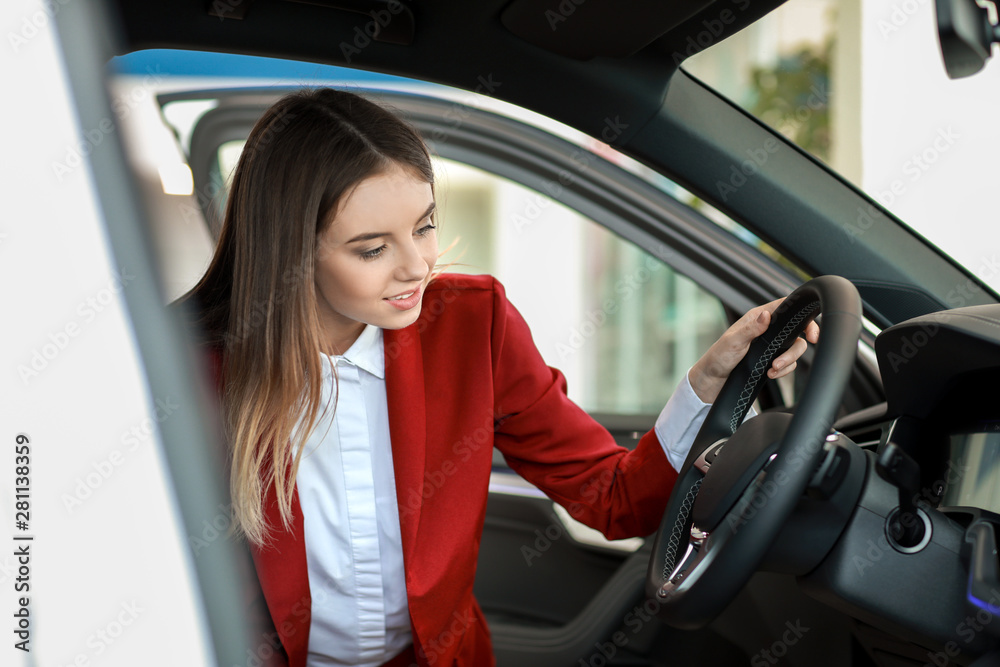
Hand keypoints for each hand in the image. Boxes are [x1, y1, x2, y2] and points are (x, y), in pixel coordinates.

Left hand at [688, 298, 820, 403]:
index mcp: (758, 318)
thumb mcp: (733, 342)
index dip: (803, 315)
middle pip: (798, 332)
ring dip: (788, 361)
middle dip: (795, 349)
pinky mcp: (773, 359)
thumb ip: (751, 329)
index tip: (810, 332)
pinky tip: (770, 374)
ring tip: (772, 370)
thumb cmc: (719, 356)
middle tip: (783, 360)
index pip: (787, 308)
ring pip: (796, 349)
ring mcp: (773, 345)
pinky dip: (784, 370)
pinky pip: (789, 364)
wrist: (713, 380)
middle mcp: (768, 329)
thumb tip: (766, 315)